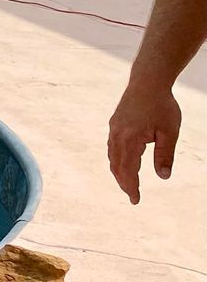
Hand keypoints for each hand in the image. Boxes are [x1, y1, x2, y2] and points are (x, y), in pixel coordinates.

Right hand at [108, 77, 181, 203]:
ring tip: (128, 182)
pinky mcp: (115, 124)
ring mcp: (114, 129)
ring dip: (119, 172)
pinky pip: (112, 147)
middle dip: (123, 182)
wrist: (148, 81)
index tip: (136, 200)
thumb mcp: (169, 132)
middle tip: (133, 196)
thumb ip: (165, 155)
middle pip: (116, 166)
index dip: (131, 186)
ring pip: (112, 157)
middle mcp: (117, 135)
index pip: (128, 170)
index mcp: (130, 139)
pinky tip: (125, 162)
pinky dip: (117, 159)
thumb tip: (163, 177)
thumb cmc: (161, 106)